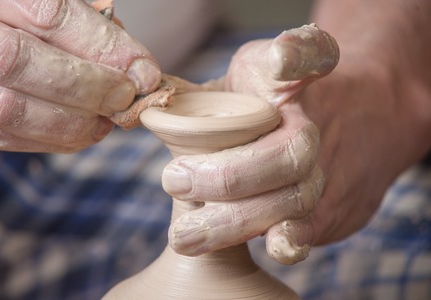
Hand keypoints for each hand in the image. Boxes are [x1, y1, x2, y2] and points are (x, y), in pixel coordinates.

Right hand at [0, 0, 160, 151]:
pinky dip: (59, 139)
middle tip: (126, 98)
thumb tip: (137, 69)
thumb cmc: (32, 27)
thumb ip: (89, 28)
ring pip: (10, 108)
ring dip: (76, 120)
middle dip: (87, 86)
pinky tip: (88, 129)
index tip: (143, 71)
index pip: (46, 12)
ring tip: (109, 117)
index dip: (100, 45)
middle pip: (15, 60)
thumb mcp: (57, 10)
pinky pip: (7, 137)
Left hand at [161, 24, 339, 263]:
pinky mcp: (327, 206)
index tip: (281, 58)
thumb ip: (188, 97)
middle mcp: (311, 123)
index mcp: (283, 83)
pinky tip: (274, 248)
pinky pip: (313, 226)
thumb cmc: (254, 116)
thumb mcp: (222, 92)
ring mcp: (324, 166)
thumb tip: (137, 109)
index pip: (308, 54)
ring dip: (238, 218)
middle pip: (288, 150)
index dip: (299, 54)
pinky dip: (292, 238)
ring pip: (294, 196)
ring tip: (184, 236)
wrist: (324, 135)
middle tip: (172, 181)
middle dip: (228, 174)